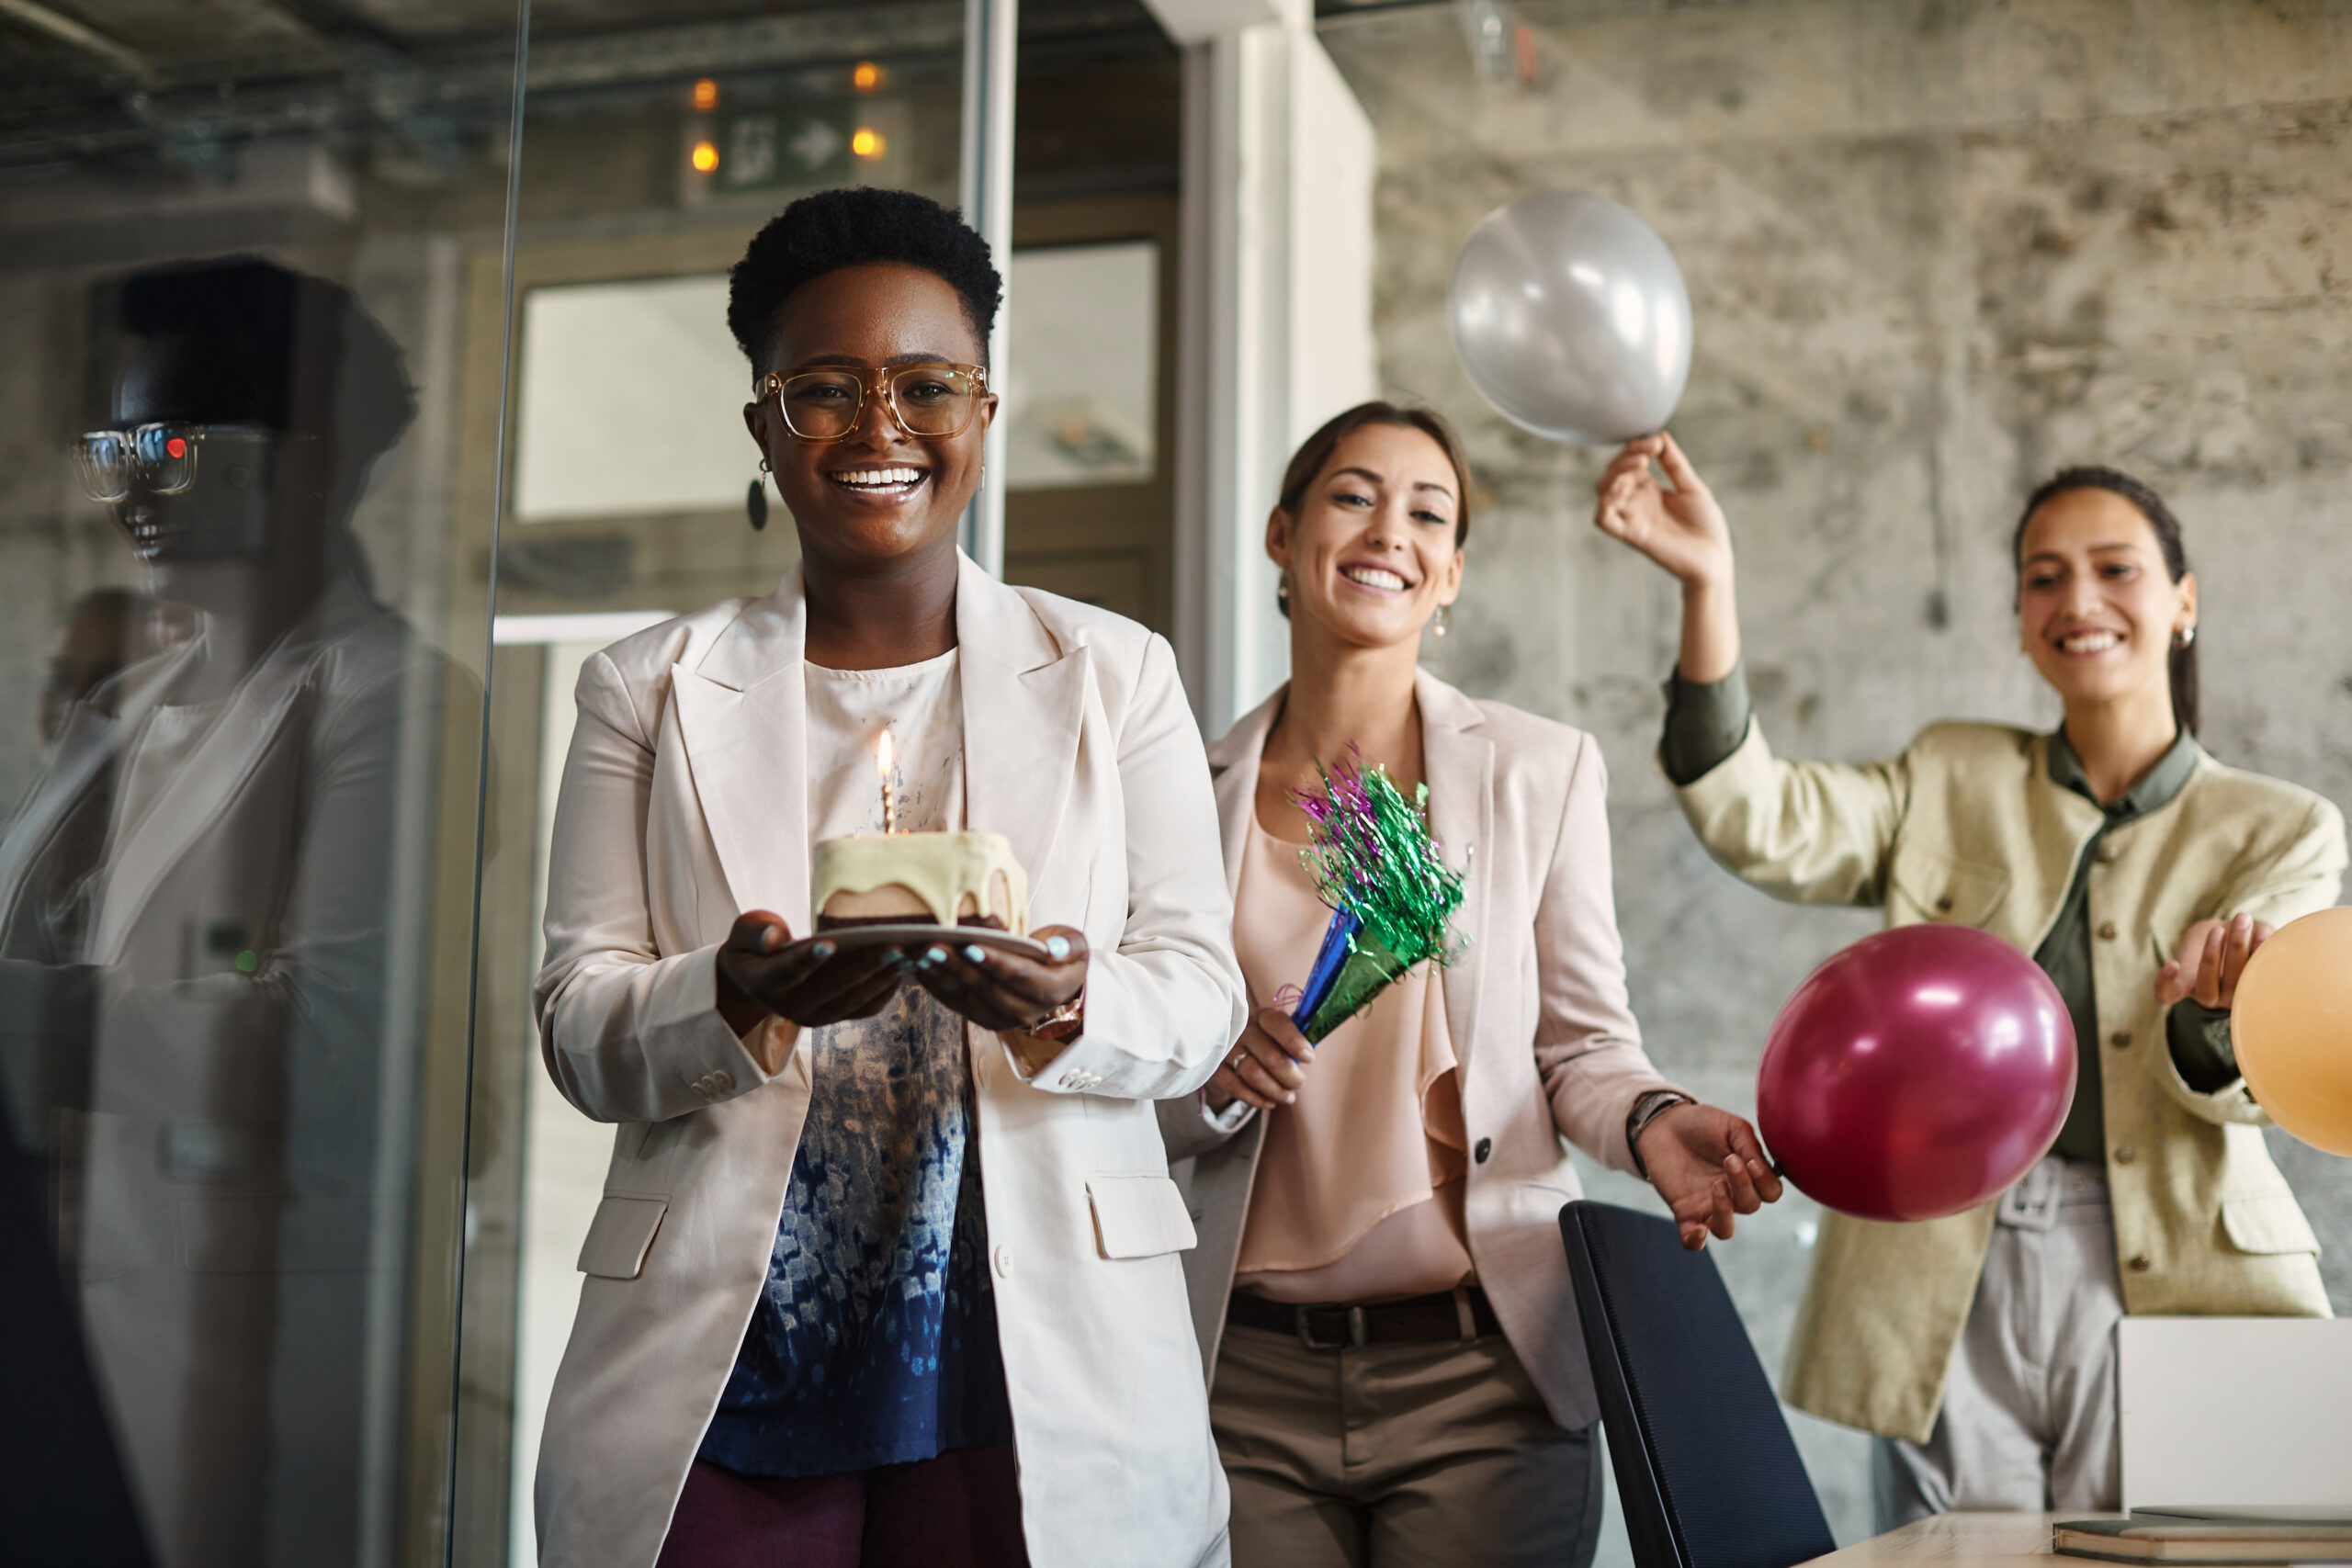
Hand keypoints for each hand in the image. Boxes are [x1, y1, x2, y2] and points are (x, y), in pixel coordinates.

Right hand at [714, 910, 910, 1036]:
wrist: (757, 976)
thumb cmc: (754, 945)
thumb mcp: (743, 933)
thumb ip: (754, 932)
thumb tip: (774, 937)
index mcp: (764, 984)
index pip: (787, 972)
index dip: (808, 958)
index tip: (830, 943)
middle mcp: (791, 1007)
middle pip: (831, 987)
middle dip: (865, 966)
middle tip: (895, 947)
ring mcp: (816, 1015)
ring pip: (853, 999)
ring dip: (884, 977)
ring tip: (910, 954)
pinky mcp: (836, 1016)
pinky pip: (866, 1007)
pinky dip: (887, 989)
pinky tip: (906, 966)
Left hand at [907, 925, 1088, 1033]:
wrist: (1052, 980)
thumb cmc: (1061, 955)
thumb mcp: (1074, 945)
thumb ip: (1068, 945)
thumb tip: (1051, 949)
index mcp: (1051, 992)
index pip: (1020, 977)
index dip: (995, 962)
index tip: (971, 945)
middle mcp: (1025, 1012)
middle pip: (987, 988)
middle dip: (958, 967)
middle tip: (934, 945)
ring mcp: (1000, 1019)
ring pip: (966, 997)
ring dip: (941, 975)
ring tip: (920, 953)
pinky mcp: (980, 1018)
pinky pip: (954, 1001)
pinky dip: (934, 983)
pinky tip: (918, 964)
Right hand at [1204, 1007, 1315, 1111]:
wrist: (1226, 1052)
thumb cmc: (1263, 1043)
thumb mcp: (1277, 1035)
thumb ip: (1295, 1041)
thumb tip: (1309, 1055)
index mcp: (1261, 1016)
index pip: (1276, 1023)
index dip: (1295, 1041)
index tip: (1310, 1058)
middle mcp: (1240, 1029)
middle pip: (1270, 1055)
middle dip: (1290, 1076)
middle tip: (1298, 1084)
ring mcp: (1225, 1049)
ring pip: (1254, 1074)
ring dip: (1276, 1090)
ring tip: (1289, 1097)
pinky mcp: (1214, 1068)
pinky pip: (1236, 1088)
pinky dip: (1256, 1099)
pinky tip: (1269, 1102)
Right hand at [1593, 433, 1732, 590]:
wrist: (1715, 559)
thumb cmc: (1706, 527)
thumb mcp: (1692, 487)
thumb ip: (1674, 464)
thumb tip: (1661, 436)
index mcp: (1649, 489)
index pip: (1630, 462)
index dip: (1637, 447)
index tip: (1656, 442)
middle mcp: (1637, 502)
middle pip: (1613, 473)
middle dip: (1625, 457)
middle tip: (1646, 452)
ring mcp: (1632, 517)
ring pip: (1603, 491)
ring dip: (1614, 474)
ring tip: (1638, 464)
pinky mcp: (1631, 535)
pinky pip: (1604, 519)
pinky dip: (1605, 503)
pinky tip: (1621, 488)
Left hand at [1637, 1102, 1783, 1250]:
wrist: (1665, 1123)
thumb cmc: (1702, 1124)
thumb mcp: (1733, 1127)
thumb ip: (1751, 1147)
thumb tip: (1765, 1168)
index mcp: (1748, 1175)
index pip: (1771, 1192)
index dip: (1765, 1182)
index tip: (1750, 1161)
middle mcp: (1732, 1195)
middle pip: (1751, 1206)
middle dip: (1743, 1185)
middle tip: (1729, 1161)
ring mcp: (1707, 1205)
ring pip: (1725, 1229)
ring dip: (1725, 1211)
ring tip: (1717, 1186)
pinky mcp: (1683, 1211)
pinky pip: (1692, 1240)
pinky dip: (1695, 1241)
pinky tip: (1698, 1230)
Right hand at [2154, 912, 2272, 1009]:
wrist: (2244, 942)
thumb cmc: (2216, 936)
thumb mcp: (2202, 935)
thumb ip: (2212, 937)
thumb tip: (2242, 932)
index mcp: (2185, 986)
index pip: (2167, 994)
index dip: (2166, 984)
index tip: (2173, 964)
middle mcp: (2209, 997)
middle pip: (2207, 987)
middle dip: (2213, 956)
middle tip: (2218, 930)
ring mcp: (2235, 996)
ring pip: (2235, 984)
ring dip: (2239, 951)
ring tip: (2243, 921)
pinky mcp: (2259, 987)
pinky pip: (2261, 978)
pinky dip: (2262, 953)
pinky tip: (2264, 932)